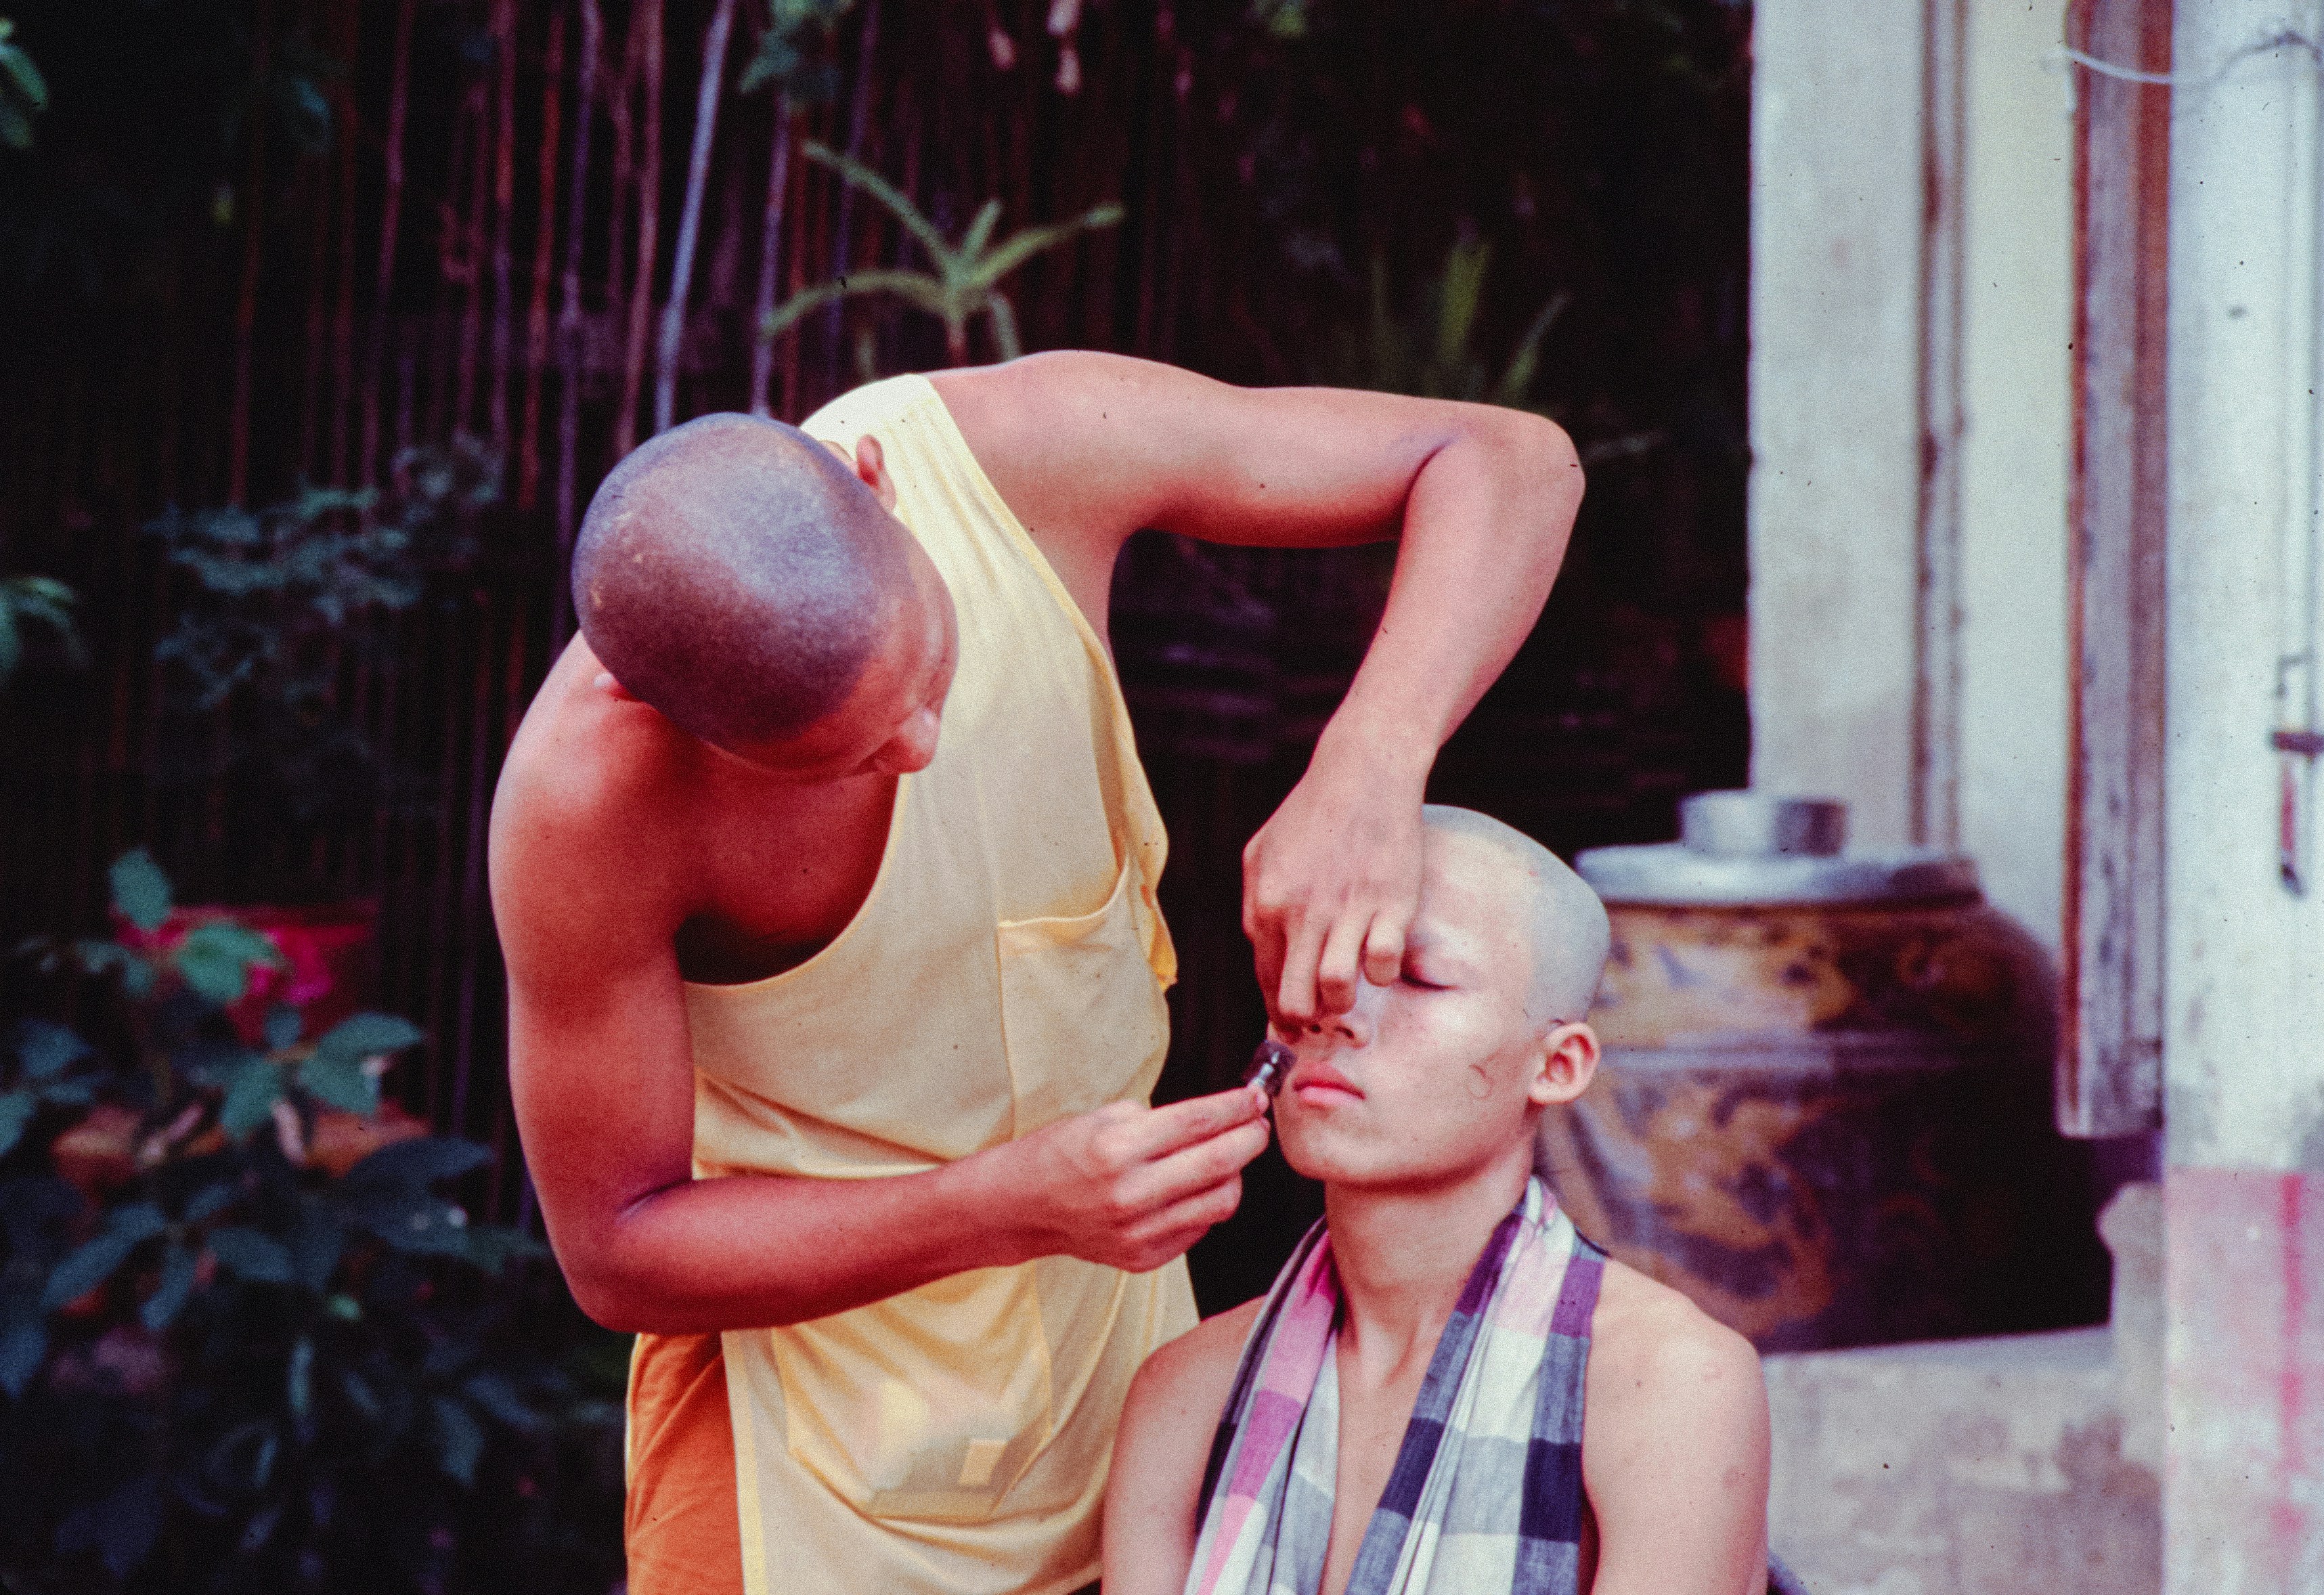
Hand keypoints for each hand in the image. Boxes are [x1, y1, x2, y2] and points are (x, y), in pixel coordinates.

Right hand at [996, 1087, 1270, 1273]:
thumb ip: (1157, 1120)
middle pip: (1220, 1162)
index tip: (1256, 1097)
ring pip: (1220, 1202)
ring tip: (1231, 1156)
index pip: (1198, 1122)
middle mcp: (1129, 1194)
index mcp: (1116, 1149)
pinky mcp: (1142, 1258)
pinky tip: (1197, 1187)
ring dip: (1236, 1174)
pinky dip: (1207, 1203)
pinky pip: (1199, 1228)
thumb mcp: (1100, 1118)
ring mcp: (1138, 1232)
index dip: (1236, 1107)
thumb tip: (1216, 1117)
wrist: (1020, 1209)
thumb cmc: (1058, 1154)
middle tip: (1258, 1123)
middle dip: (1251, 1137)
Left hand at [1243, 734, 1426, 1025]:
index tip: (1294, 1023)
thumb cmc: (1310, 814)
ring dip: (1344, 1003)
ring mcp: (1348, 910)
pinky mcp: (1391, 905)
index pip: (1266, 982)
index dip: (1280, 1012)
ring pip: (1338, 991)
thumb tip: (1261, 953)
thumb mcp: (1261, 853)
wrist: (1363, 773)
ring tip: (1349, 987)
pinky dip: (1382, 974)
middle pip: (1297, 1000)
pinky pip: (1383, 967)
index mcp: (1266, 903)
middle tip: (1321, 1015)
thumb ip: (1254, 905)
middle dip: (1308, 1019)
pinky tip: (1378, 954)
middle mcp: (1302, 912)